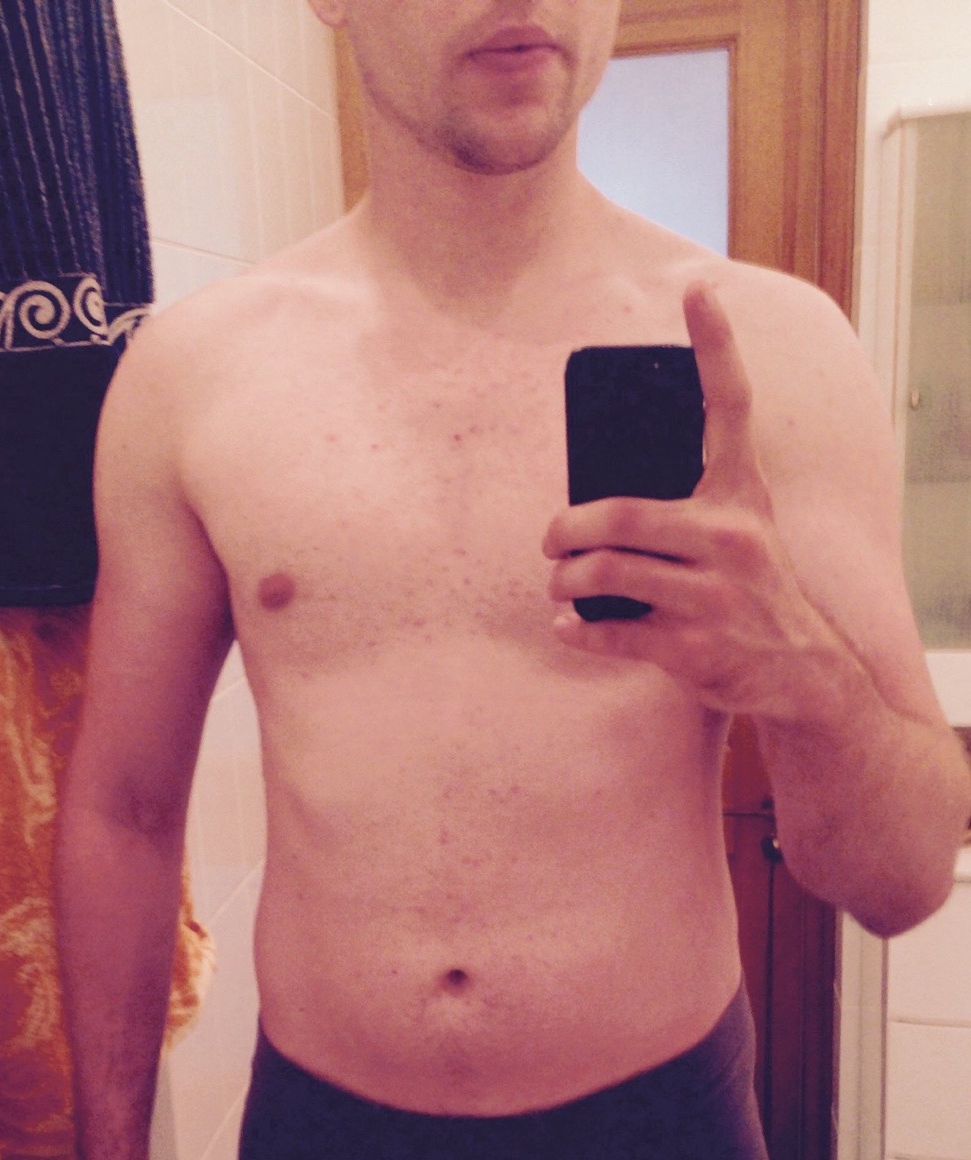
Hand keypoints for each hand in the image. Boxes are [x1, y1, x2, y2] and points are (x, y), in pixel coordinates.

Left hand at [543, 282, 854, 718]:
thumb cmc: (753, 590)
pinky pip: (614, 630)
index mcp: (742, 494)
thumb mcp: (740, 533)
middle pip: (622, 514)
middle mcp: (734, 536)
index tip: (699, 289)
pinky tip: (569, 627)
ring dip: (567, 579)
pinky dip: (580, 630)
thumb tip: (600, 496)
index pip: (730, 406)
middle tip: (551, 539)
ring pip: (610, 571)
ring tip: (557, 583)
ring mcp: (717, 594)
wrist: (805, 671)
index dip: (716, 346)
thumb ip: (687, 506)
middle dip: (569, 528)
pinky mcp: (698, 646)